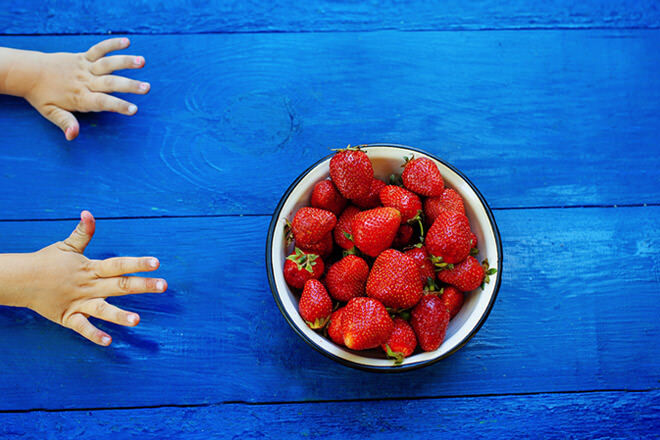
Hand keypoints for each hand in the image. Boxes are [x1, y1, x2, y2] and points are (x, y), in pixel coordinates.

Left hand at [23, 38, 149, 140]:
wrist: (28, 72)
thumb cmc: (42, 96)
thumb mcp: (51, 113)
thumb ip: (65, 123)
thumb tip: (72, 136)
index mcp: (80, 98)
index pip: (102, 103)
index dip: (118, 106)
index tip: (134, 109)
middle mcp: (84, 82)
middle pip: (110, 83)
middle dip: (129, 86)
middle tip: (146, 88)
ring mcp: (84, 68)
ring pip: (107, 64)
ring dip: (125, 62)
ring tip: (142, 61)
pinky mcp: (82, 57)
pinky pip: (98, 49)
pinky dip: (112, 44)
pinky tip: (127, 41)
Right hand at [24, 211, 165, 345]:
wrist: (20, 280)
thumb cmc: (48, 261)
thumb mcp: (67, 245)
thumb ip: (83, 232)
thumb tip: (88, 213)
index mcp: (92, 268)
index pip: (118, 264)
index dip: (137, 263)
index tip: (156, 262)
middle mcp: (89, 286)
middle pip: (120, 286)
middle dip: (143, 286)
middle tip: (164, 286)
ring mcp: (79, 302)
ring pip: (102, 310)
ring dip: (120, 315)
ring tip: (137, 320)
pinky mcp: (68, 317)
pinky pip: (82, 328)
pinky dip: (94, 335)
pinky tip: (108, 341)